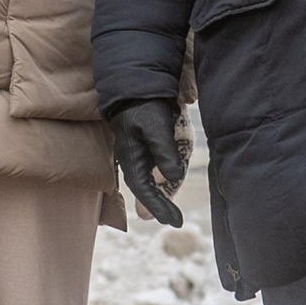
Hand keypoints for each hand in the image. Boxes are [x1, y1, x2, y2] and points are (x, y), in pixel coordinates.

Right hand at [109, 101, 186, 228]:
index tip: (174, 220)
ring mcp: (135, 152)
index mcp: (131, 156)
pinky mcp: (142, 146)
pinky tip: (164, 186)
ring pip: (145, 181)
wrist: (135, 84)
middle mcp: (131, 158)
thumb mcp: (156, 126)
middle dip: (157, 206)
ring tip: (169, 211)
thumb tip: (173, 177)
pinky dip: (157, 181)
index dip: (158, 206)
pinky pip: (149, 170)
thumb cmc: (144, 104)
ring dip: (157, 196)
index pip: (143, 189)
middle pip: (143, 189)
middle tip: (174, 220)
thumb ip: (164, 151)